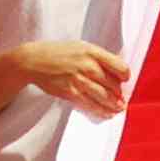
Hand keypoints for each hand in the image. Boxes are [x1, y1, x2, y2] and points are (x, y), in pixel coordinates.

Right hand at [17, 39, 131, 116]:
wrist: (34, 60)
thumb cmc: (59, 52)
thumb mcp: (81, 47)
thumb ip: (98, 57)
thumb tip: (114, 72)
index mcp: (93, 52)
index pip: (119, 66)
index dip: (125, 76)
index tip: (124, 80)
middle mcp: (88, 66)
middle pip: (113, 84)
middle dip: (120, 94)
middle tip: (122, 100)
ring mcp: (79, 80)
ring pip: (104, 97)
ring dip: (114, 105)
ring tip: (119, 109)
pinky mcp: (70, 92)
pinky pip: (90, 105)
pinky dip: (100, 111)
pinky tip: (106, 113)